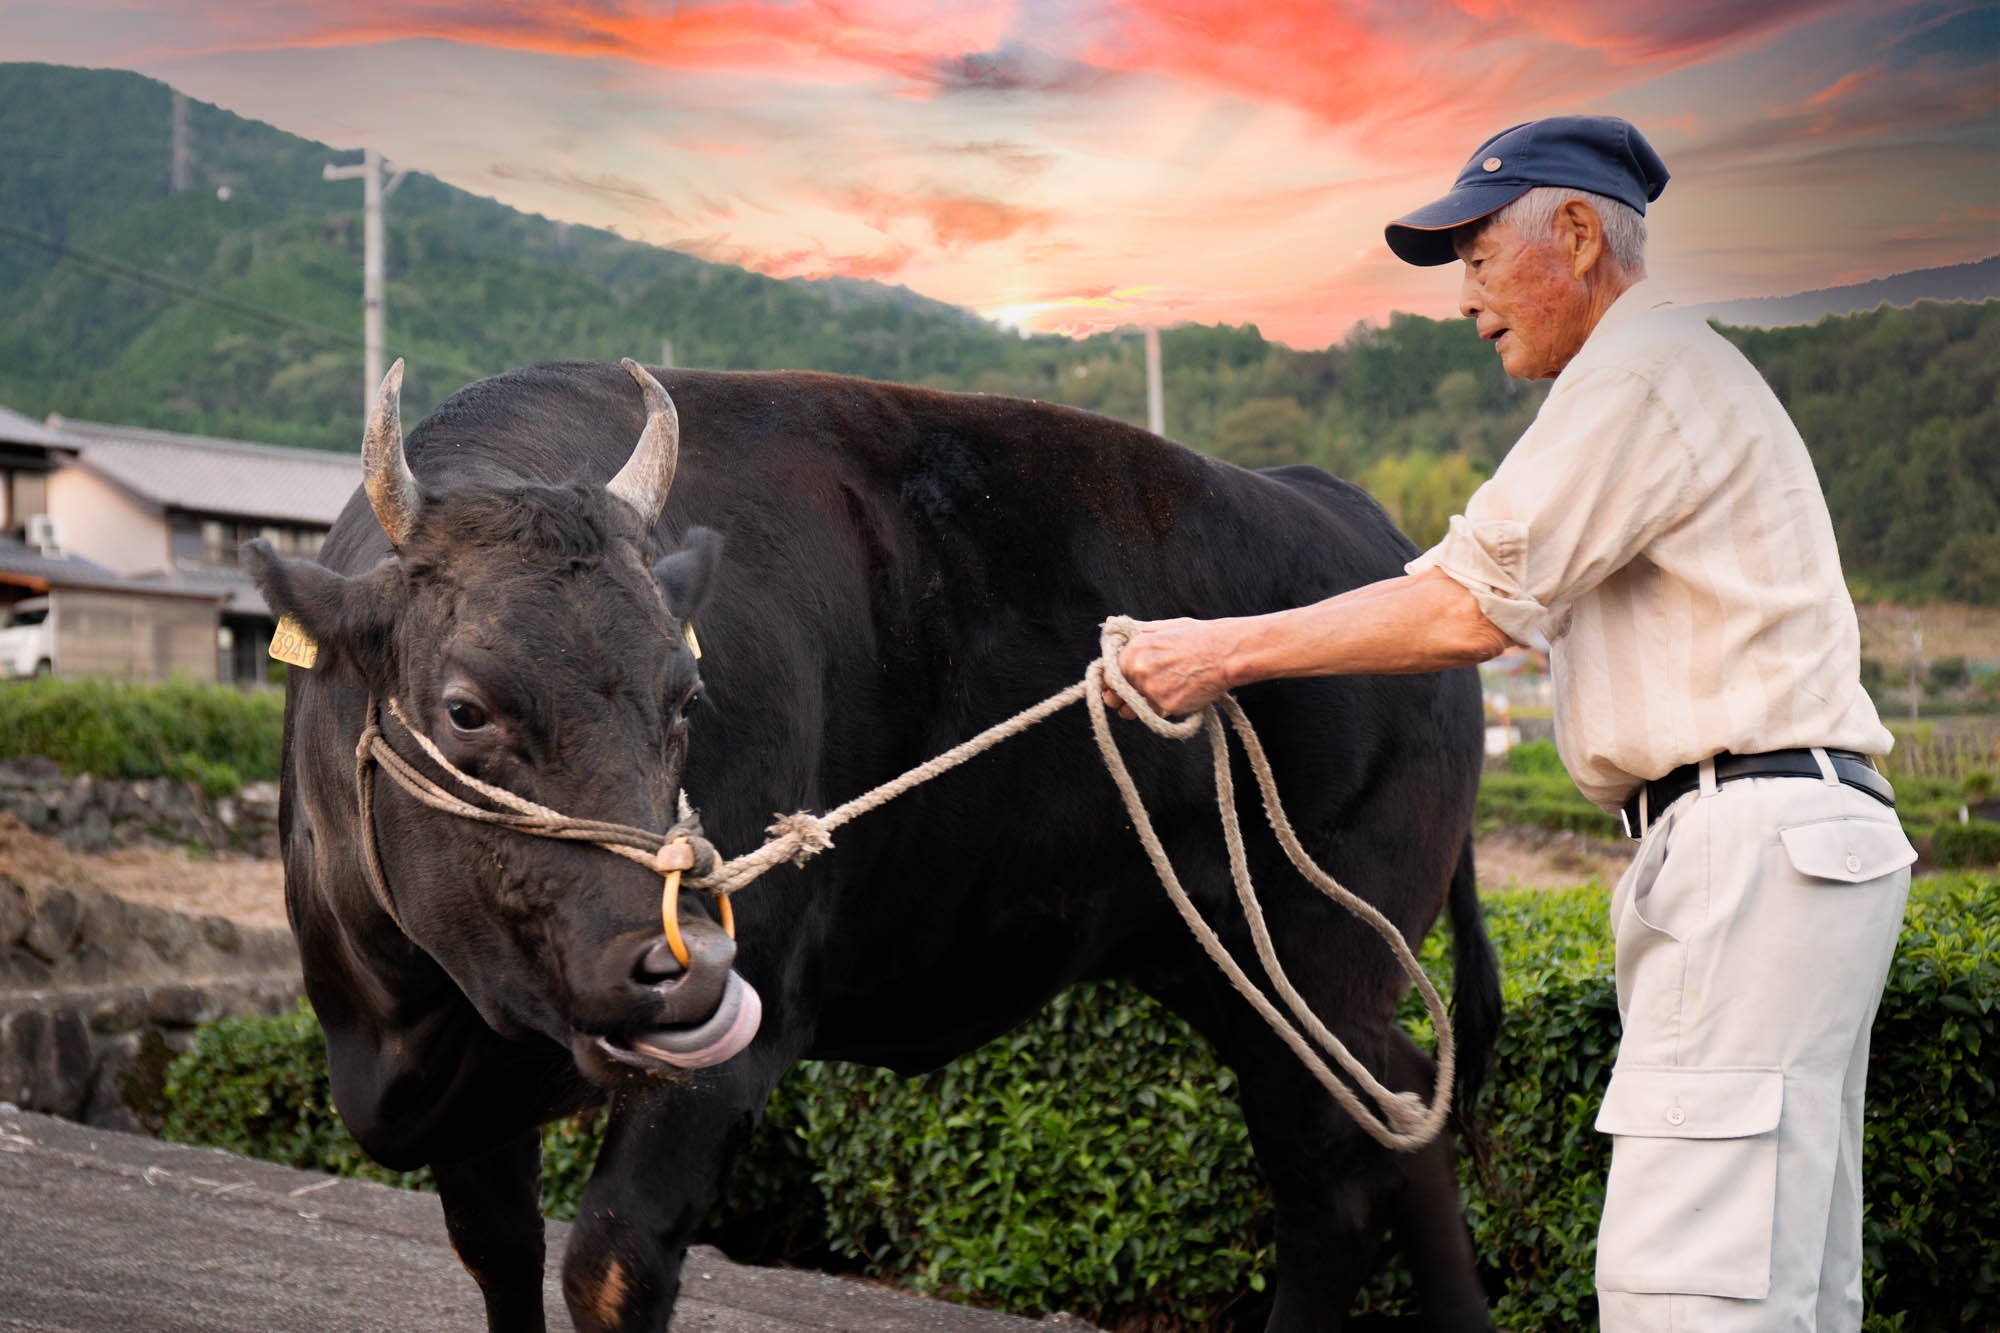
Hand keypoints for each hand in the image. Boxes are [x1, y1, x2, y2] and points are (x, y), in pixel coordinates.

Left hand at [1105, 617, 1234, 720]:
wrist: (1226, 653)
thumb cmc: (1197, 637)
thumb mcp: (1163, 627)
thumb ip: (1134, 631)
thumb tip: (1108, 623)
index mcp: (1132, 650)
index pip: (1107, 674)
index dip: (1112, 681)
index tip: (1120, 684)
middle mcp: (1137, 670)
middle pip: (1114, 696)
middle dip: (1121, 699)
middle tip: (1136, 696)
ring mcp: (1150, 690)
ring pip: (1131, 711)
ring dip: (1137, 710)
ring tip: (1156, 699)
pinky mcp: (1166, 706)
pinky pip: (1155, 715)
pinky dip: (1162, 710)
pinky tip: (1176, 697)